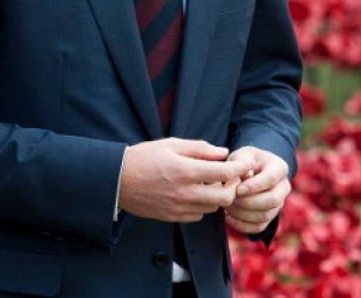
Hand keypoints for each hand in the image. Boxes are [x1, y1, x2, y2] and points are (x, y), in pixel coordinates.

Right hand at [118, 138, 251, 222]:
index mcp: (186, 170)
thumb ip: (200, 148)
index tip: (244, 164)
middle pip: (225, 197)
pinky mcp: (173, 217)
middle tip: (229, 176)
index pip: (225, 172)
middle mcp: (185, 192)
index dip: (239, 168)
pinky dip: (202, 205)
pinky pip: (198, 215)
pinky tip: (195, 194)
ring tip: (211, 183)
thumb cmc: (143, 157)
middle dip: (232, 186)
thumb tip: (223, 153)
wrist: (116, 180)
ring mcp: (179, 207)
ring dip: (217, 196)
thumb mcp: (170, 144)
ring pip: (213, 207)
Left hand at [224, 146, 290, 234]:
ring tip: (226, 207)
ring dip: (243, 214)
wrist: (249, 169)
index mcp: (279, 167)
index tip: (238, 190)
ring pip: (265, 215)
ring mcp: (279, 204)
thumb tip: (243, 179)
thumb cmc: (244, 160)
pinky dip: (242, 225)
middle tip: (229, 200)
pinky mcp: (269, 216)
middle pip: (272, 200)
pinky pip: (259, 227)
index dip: (254, 186)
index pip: (271, 179)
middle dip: (248, 202)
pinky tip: (228, 217)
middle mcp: (283, 187)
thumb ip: (241, 163)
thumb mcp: (242, 155)